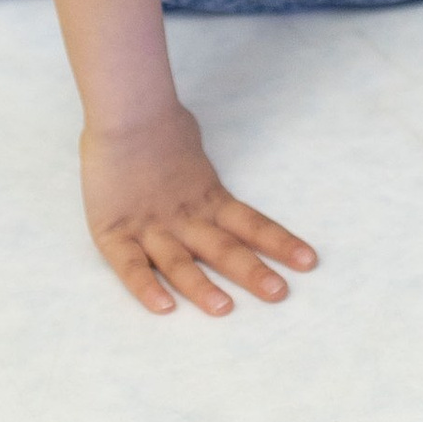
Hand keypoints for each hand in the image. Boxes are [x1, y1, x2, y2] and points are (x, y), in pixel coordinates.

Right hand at [81, 104, 317, 314]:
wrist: (125, 112)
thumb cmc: (161, 125)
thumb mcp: (196, 155)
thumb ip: (203, 182)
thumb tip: (208, 187)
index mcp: (208, 197)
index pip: (252, 224)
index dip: (280, 243)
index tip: (309, 261)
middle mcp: (185, 217)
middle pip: (224, 248)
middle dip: (252, 273)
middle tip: (279, 293)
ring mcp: (149, 226)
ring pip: (180, 263)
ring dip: (202, 287)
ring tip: (224, 308)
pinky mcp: (113, 232)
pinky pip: (131, 266)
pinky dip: (146, 287)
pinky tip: (164, 307)